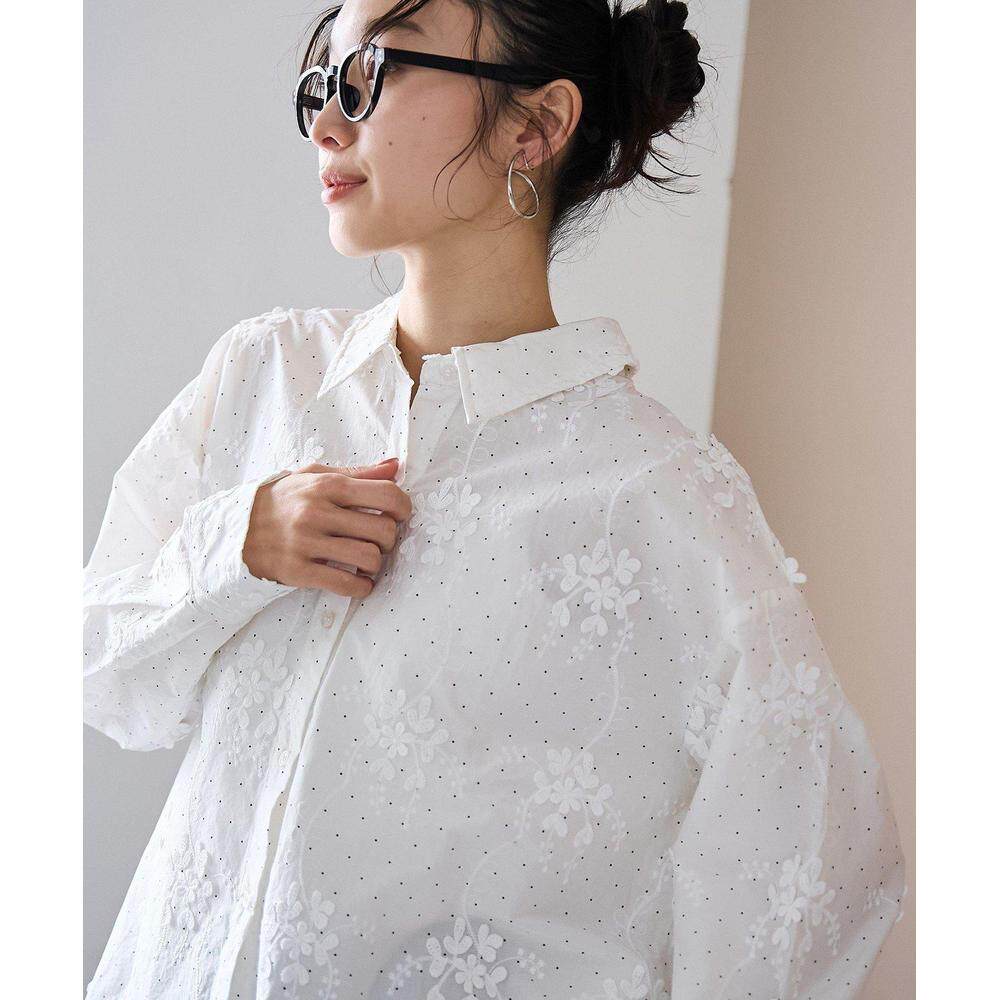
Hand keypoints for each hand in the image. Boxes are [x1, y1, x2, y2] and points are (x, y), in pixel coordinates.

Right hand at [242, 457, 410, 597]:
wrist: (235, 528)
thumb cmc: (283, 499)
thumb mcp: (315, 476)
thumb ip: (358, 473)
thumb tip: (395, 466)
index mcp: (327, 485)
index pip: (386, 495)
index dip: (403, 508)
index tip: (400, 515)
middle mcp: (317, 512)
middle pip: (383, 529)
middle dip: (390, 538)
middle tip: (381, 541)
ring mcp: (306, 542)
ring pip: (368, 558)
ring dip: (376, 564)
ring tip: (368, 561)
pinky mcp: (297, 571)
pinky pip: (345, 584)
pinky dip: (361, 587)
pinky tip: (360, 582)